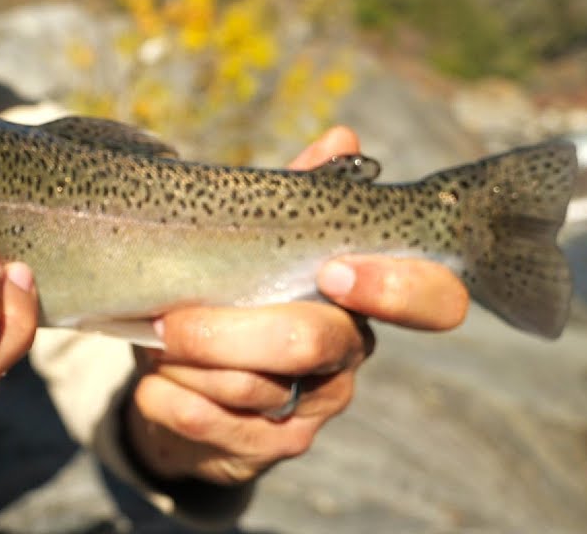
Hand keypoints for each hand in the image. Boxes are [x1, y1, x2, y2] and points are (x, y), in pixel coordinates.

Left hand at [124, 126, 469, 485]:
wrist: (182, 384)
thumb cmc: (228, 297)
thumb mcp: (254, 241)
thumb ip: (297, 193)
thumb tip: (344, 138)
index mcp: (363, 296)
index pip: (433, 299)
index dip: (396, 287)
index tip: (333, 271)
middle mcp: (349, 353)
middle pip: (311, 342)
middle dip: (228, 329)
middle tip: (170, 319)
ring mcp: (314, 407)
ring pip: (254, 387)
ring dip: (189, 363)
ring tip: (155, 341)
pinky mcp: (271, 449)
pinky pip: (215, 426)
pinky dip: (169, 400)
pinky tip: (153, 384)